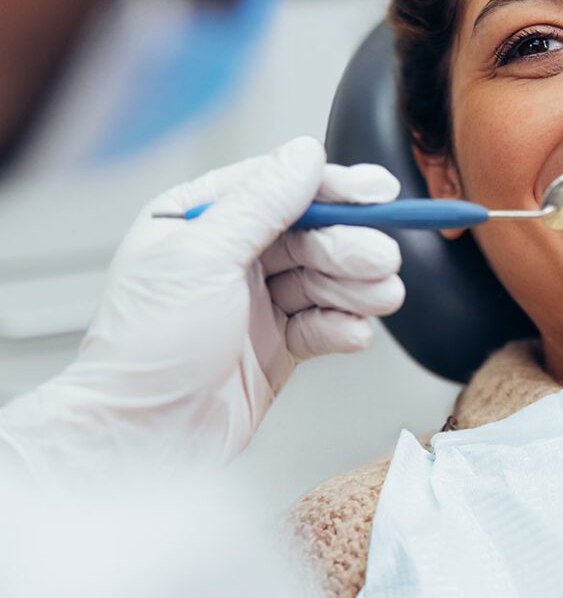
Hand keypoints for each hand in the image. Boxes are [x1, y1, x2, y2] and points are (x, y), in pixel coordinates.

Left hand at [0, 137, 403, 477]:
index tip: (377, 192)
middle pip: (310, 235)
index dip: (332, 188)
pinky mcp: (278, 344)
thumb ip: (260, 204)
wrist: (146, 439)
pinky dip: (343, 327)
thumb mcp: (201, 258)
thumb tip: (303, 157)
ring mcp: (256, 303)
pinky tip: (352, 332)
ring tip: (380, 297)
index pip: (277, 189)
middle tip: (380, 259)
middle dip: (350, 246)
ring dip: (357, 288)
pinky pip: (324, 324)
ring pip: (324, 279)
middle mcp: (230, 258)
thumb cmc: (147, 352)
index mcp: (199, 222)